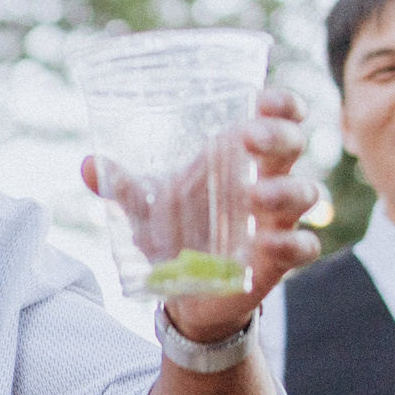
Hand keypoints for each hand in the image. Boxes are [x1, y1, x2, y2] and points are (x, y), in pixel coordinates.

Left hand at [83, 88, 319, 343]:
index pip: (277, 117)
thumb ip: (121, 186)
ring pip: (307, 192)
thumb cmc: (174, 235)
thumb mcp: (145, 209)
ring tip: (255, 196)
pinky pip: (305, 246)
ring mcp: (276, 220)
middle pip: (293, 146)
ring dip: (287, 190)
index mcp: (239, 157)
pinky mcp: (279, 259)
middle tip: (250, 139)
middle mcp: (266, 181)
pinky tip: (272, 242)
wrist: (184, 294)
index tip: (264, 99)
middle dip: (279, 137)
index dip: (281, 104)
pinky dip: (295, 243)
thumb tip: (88, 165)